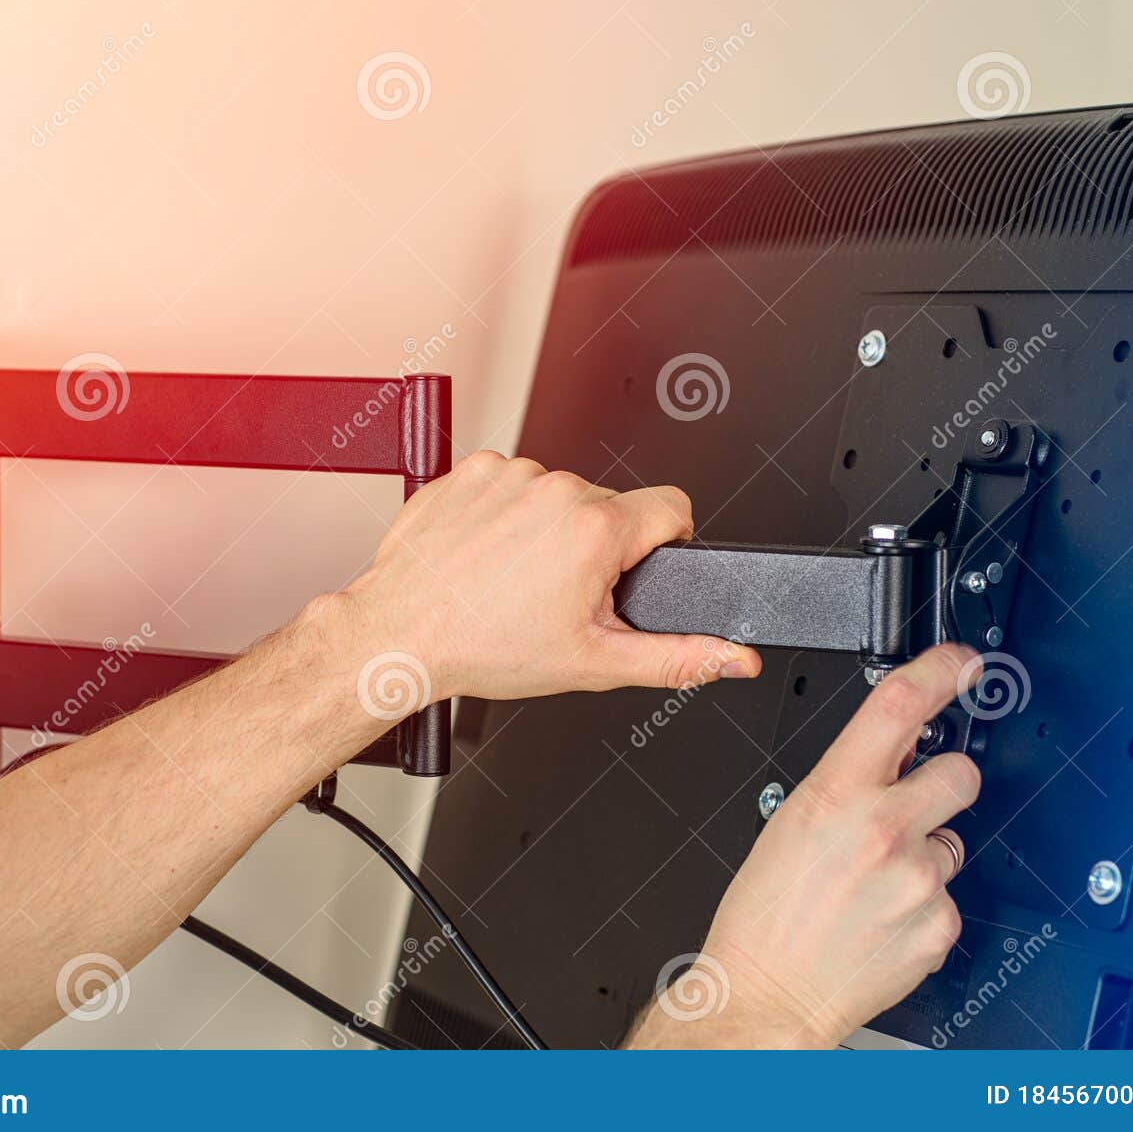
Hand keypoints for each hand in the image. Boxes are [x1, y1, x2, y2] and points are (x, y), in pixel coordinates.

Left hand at [337, 451, 762, 701]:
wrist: (399, 634)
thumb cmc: (482, 647)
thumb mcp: (594, 663)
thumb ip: (678, 657)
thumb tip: (733, 657)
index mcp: (595, 530)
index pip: (673, 506)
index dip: (664, 542)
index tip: (634, 569)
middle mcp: (555, 489)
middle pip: (610, 506)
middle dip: (597, 546)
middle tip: (558, 593)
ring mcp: (509, 473)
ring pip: (559, 494)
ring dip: (548, 528)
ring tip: (515, 576)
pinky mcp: (471, 469)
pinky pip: (510, 482)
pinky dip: (505, 513)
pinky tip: (487, 554)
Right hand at [627, 645, 980, 1047]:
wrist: (765, 994)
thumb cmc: (764, 916)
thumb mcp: (789, 821)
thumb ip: (848, 781)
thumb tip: (895, 752)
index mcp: (835, 793)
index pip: (900, 705)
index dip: (942, 670)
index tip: (963, 663)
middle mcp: (884, 829)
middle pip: (959, 773)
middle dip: (945, 783)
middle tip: (914, 806)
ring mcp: (918, 880)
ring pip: (953, 843)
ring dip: (925, 856)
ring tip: (875, 885)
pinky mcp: (939, 926)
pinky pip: (949, 899)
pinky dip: (923, 907)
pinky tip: (883, 920)